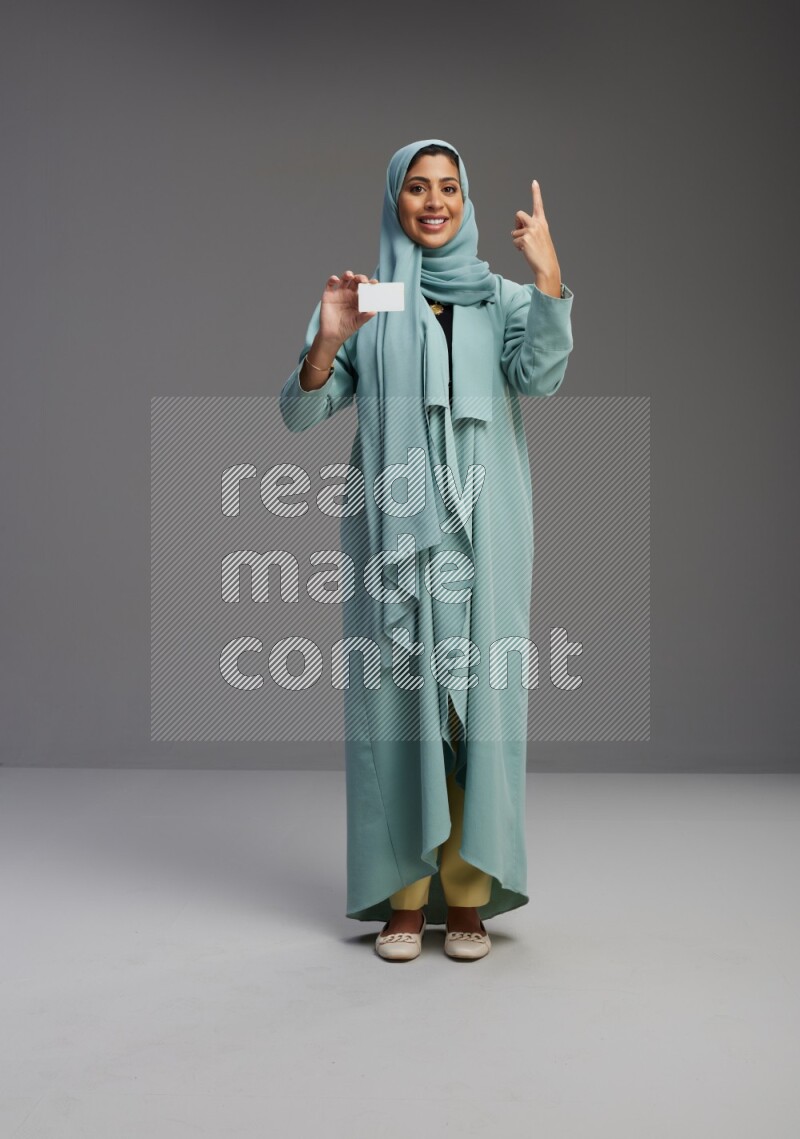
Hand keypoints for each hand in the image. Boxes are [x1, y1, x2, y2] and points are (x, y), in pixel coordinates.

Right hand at [318, 270, 378, 348]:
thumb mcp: (358, 323)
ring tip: (350, 276)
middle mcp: (349, 294)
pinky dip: (332, 279)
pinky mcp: (329, 295)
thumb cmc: (346, 328)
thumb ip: (365, 316)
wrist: (332, 335)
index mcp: (358, 299)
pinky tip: (336, 280)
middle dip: (360, 278)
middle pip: (356, 281)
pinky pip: (330, 284)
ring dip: (347, 275)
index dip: (370, 284)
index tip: (375, 283)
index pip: (366, 288)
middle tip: (363, 281)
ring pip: (344, 279)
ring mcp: (339, 293)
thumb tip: (374, 311)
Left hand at [511, 181, 561, 296]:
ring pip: (515, 231)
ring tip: (527, 248)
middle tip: (521, 234)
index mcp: (542, 223)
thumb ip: (529, 231)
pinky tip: (526, 252)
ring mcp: (531, 230)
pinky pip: (514, 240)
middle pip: (518, 214)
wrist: (547, 266)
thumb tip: (514, 232)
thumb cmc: (542, 254)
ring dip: (517, 240)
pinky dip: (517, 247)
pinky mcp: (525, 238)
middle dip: (516, 223)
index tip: (534, 182)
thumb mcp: (539, 238)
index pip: (538, 205)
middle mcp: (537, 224)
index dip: (536, 193)